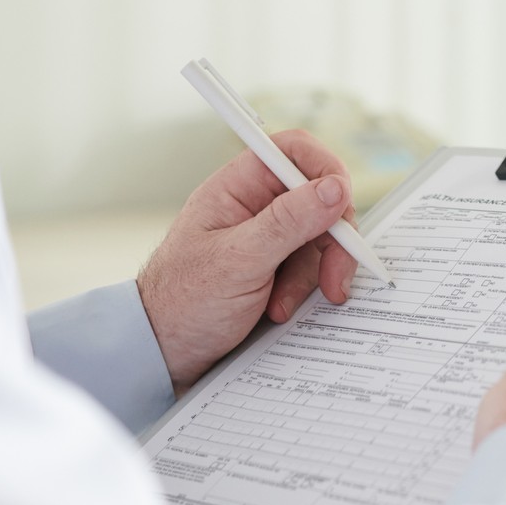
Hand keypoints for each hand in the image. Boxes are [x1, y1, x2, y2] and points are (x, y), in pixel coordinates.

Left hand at [137, 139, 356, 389]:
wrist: (164, 352)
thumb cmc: (182, 304)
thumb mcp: (239, 262)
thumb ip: (289, 222)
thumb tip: (334, 189)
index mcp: (236, 188)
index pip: (293, 152)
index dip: (325, 170)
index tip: (341, 204)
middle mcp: (254, 206)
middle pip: (318, 198)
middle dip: (331, 239)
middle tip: (332, 275)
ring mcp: (266, 236)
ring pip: (320, 236)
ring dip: (314, 274)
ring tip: (283, 304)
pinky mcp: (274, 265)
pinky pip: (311, 265)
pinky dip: (306, 289)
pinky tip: (281, 309)